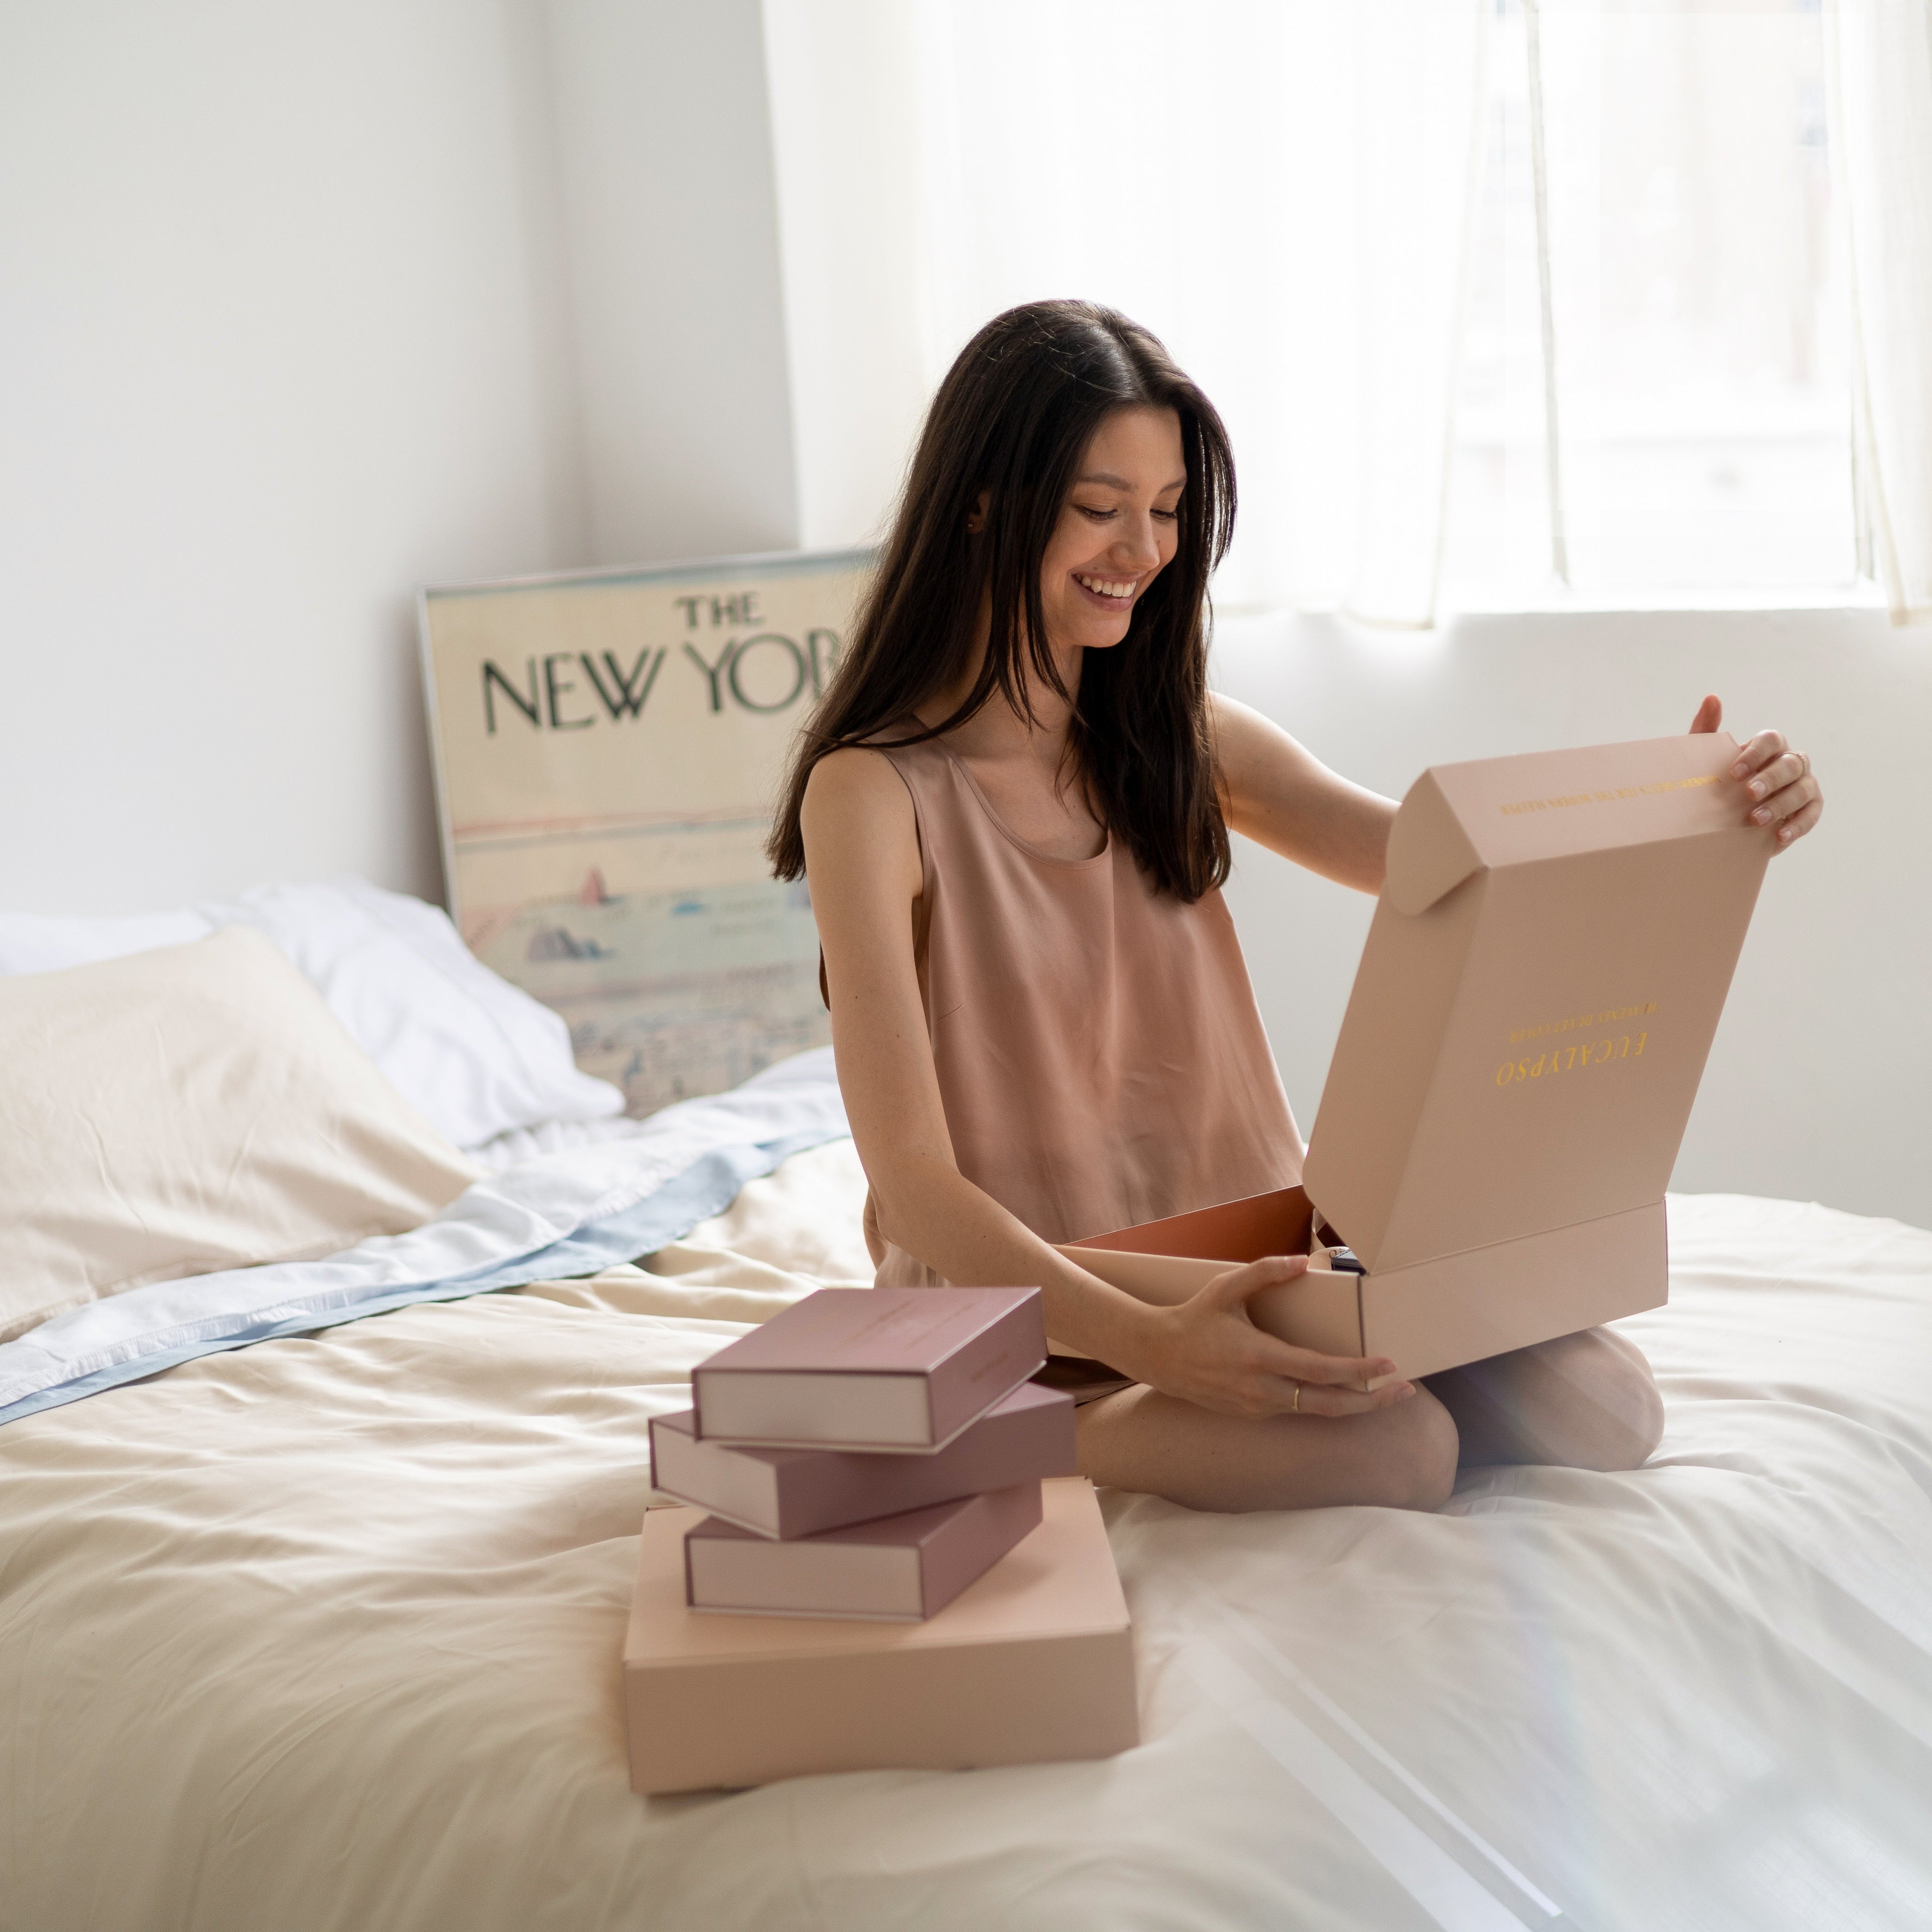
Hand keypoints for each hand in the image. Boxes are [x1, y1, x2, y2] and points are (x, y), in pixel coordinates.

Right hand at [1119, 1255, 1416, 1420]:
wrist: (1158, 1356)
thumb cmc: (1194, 1318)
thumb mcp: (1226, 1288)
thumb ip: (1265, 1272)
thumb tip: (1303, 1262)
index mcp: (1258, 1356)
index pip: (1320, 1371)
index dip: (1358, 1371)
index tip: (1388, 1366)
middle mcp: (1261, 1389)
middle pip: (1328, 1404)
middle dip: (1372, 1401)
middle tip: (1405, 1391)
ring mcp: (1257, 1406)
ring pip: (1315, 1412)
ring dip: (1353, 1404)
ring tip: (1385, 1394)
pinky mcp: (1253, 1413)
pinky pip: (1296, 1410)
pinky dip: (1325, 1403)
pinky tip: (1344, 1393)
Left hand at [1689, 694, 1821, 851]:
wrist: (1726, 821)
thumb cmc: (1720, 783)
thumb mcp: (1706, 759)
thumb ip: (1707, 729)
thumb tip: (1712, 697)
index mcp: (1770, 747)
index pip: (1772, 740)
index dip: (1756, 754)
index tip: (1733, 772)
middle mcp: (1792, 762)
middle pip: (1790, 764)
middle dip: (1770, 779)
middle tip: (1748, 794)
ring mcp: (1805, 785)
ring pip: (1802, 790)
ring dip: (1780, 805)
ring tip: (1755, 820)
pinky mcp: (1810, 809)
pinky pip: (1811, 815)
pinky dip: (1796, 826)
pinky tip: (1778, 835)